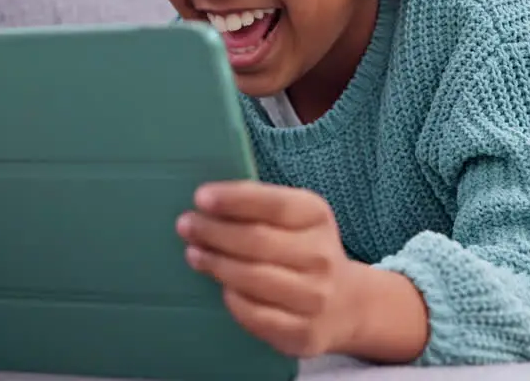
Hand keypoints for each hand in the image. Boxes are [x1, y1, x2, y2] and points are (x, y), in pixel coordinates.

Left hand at [176, 181, 359, 357]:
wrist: (344, 304)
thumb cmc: (303, 249)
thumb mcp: (294, 218)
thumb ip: (258, 205)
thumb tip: (208, 200)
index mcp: (317, 217)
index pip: (275, 204)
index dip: (235, 200)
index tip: (201, 197)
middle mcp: (321, 255)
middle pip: (258, 241)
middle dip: (215, 232)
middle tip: (185, 225)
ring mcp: (314, 297)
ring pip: (253, 278)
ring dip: (217, 264)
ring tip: (194, 253)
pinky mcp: (302, 331)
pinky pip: (255, 314)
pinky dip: (232, 298)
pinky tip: (221, 287)